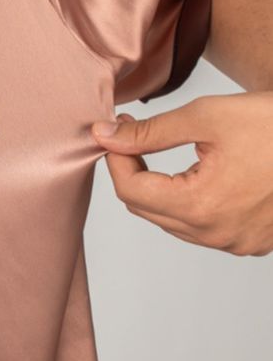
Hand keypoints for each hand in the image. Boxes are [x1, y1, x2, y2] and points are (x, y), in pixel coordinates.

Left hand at [90, 92, 272, 254]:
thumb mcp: (206, 117)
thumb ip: (150, 132)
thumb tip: (105, 136)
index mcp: (200, 206)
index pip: (130, 190)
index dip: (116, 157)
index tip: (118, 130)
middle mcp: (216, 234)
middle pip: (148, 209)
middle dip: (135, 172)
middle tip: (136, 135)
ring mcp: (237, 243)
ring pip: (174, 222)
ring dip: (162, 190)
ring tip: (167, 152)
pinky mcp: (254, 242)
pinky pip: (205, 229)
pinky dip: (192, 204)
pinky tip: (201, 174)